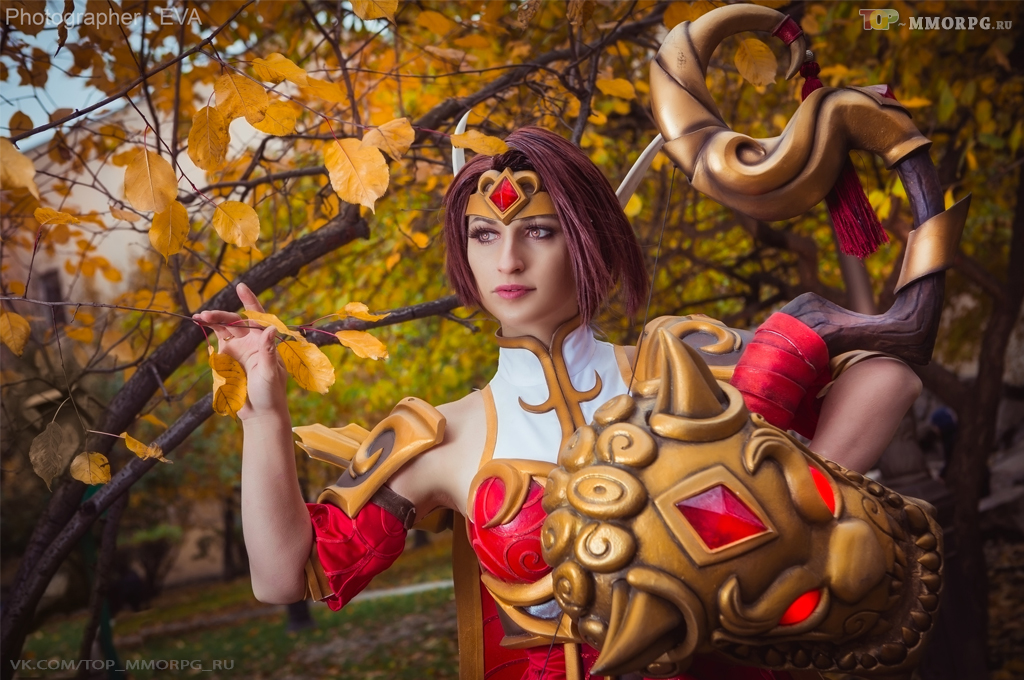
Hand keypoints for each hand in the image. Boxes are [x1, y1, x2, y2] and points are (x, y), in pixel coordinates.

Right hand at [193, 283, 288, 420]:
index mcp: (265, 341)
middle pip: (235, 321)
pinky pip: (217, 339)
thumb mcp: (270, 372)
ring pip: (224, 327)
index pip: (258, 316)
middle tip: (206, 315)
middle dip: (221, 315)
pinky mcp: (227, 357)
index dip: (250, 301)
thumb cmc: (271, 392)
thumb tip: (271, 328)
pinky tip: (200, 323)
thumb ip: (268, 351)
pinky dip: (209, 330)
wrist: (259, 411)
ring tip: (200, 316)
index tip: (240, 287)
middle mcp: (252, 340)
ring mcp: (238, 347)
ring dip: (213, 320)